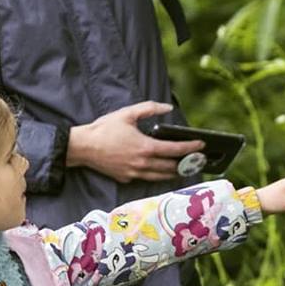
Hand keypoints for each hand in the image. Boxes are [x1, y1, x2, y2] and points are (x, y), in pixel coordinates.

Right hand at [67, 102, 204, 182]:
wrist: (83, 147)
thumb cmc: (104, 130)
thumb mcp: (127, 113)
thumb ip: (150, 108)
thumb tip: (168, 107)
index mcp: (145, 147)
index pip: (175, 150)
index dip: (190, 148)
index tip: (201, 145)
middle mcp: (143, 164)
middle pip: (171, 167)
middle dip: (186, 163)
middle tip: (197, 159)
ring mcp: (135, 173)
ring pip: (161, 177)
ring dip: (174, 172)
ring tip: (185, 167)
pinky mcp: (127, 178)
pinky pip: (147, 178)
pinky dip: (158, 175)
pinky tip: (162, 170)